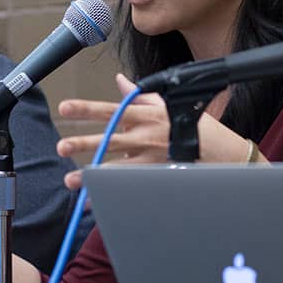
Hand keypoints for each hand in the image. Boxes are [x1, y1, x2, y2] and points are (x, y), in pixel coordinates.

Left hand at [56, 74, 254, 187]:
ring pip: (116, 168)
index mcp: (145, 115)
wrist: (221, 152)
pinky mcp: (156, 176)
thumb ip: (138, 95)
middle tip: (61, 146)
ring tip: (72, 180)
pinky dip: (111, 195)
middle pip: (110, 139)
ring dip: (93, 174)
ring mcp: (150, 159)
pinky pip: (129, 187)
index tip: (65, 107)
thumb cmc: (193, 124)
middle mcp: (145, 137)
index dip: (87, 108)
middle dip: (85, 143)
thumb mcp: (166, 104)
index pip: (111, 109)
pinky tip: (93, 202)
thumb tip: (120, 81)